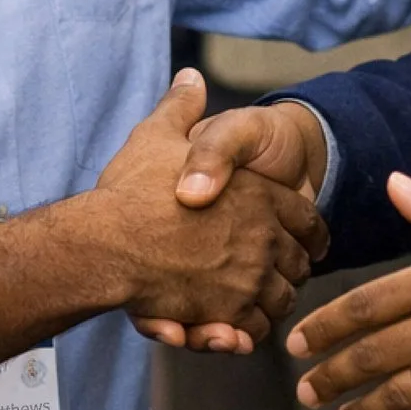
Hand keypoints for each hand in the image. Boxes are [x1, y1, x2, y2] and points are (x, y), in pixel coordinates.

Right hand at [90, 70, 325, 351]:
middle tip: (267, 275)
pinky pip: (252, 331)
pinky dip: (244, 333)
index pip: (307, 220)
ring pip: (279, 301)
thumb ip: (181, 107)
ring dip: (267, 305)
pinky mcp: (228, 314)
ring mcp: (249, 278)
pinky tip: (227, 328)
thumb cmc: (129, 191)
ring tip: (244, 302)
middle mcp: (263, 236)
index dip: (306, 233)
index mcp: (258, 194)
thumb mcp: (158, 136)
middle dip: (286, 272)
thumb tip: (190, 76)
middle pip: (298, 265)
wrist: (103, 242)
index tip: (301, 242)